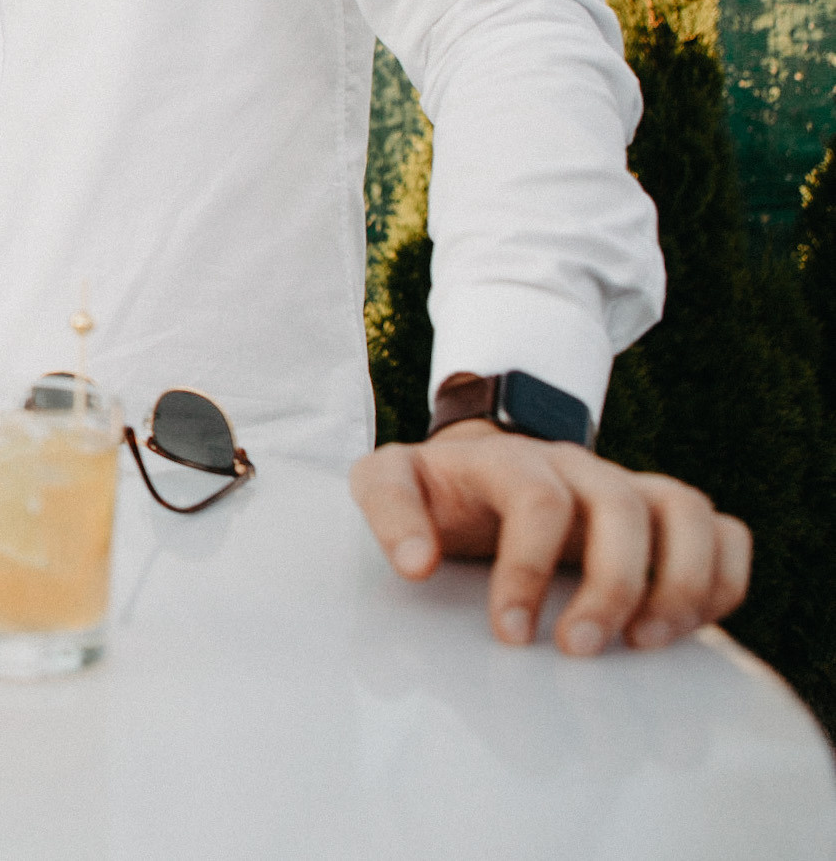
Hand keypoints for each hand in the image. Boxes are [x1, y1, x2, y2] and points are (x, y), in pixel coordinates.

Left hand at [349, 420, 749, 654]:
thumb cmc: (434, 488)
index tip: (508, 634)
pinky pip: (721, 531)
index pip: (538, 499)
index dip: (528, 569)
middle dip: (609, 585)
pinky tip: (687, 627)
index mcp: (507, 459)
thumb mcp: (387, 482)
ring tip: (646, 643)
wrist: (475, 466)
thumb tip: (416, 566)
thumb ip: (388, 514)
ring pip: (685, 511)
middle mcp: (576, 466)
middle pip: (621, 507)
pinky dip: (722, 578)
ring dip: (680, 582)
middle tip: (579, 650)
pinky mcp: (660, 514)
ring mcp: (625, 485)